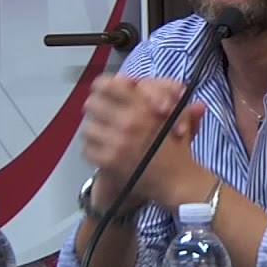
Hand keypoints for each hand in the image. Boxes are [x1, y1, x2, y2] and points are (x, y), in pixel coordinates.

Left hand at [81, 75, 205, 204]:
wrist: (178, 181)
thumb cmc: (178, 148)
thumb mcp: (180, 118)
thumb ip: (172, 96)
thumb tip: (173, 85)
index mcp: (144, 107)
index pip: (107, 85)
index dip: (106, 87)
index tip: (111, 93)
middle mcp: (128, 122)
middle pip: (91, 104)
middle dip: (98, 109)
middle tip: (105, 116)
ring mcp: (116, 143)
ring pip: (87, 128)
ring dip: (95, 131)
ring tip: (105, 136)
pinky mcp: (108, 161)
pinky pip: (87, 150)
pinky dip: (94, 151)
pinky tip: (106, 152)